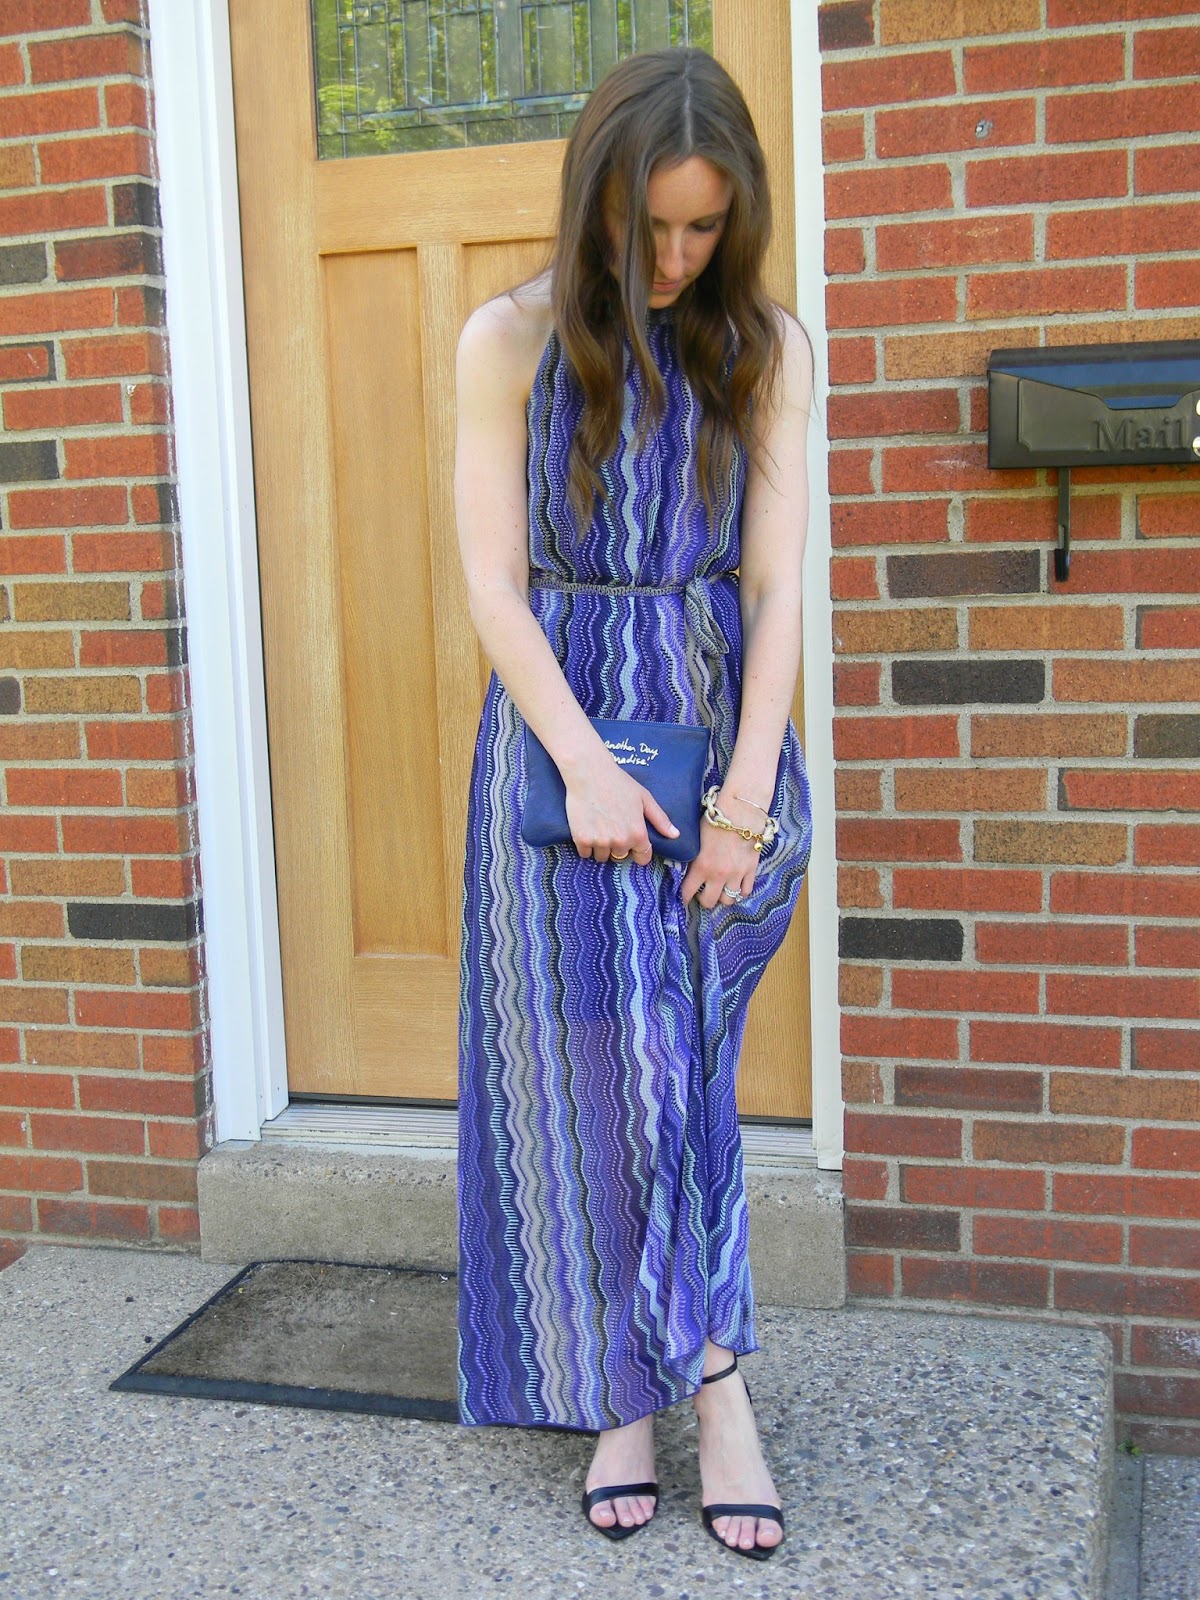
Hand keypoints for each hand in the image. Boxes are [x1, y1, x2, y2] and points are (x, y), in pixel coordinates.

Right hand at [565, 761, 680, 864]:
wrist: (589, 773)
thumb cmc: (618, 782)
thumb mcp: (644, 798)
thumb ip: (660, 819)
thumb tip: (675, 835)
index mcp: (638, 834)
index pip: (642, 858)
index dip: (638, 851)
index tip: (632, 842)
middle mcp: (620, 841)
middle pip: (620, 857)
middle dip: (618, 846)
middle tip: (612, 827)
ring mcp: (600, 842)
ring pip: (602, 857)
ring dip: (601, 847)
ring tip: (599, 826)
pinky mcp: (581, 839)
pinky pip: (585, 854)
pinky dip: (585, 845)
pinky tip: (587, 828)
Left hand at [680, 792, 762, 909]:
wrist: (741, 810)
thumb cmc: (716, 820)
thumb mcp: (696, 838)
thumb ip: (691, 856)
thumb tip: (684, 867)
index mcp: (701, 866)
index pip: (688, 892)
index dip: (684, 898)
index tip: (684, 898)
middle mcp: (718, 875)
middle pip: (709, 902)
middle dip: (704, 899)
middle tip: (703, 892)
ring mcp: (736, 874)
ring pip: (728, 900)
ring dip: (722, 896)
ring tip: (720, 889)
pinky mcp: (751, 871)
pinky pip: (746, 891)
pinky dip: (740, 891)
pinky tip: (735, 885)